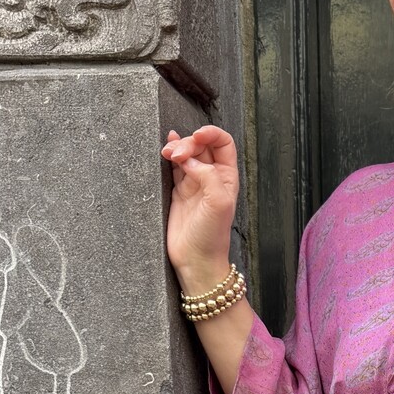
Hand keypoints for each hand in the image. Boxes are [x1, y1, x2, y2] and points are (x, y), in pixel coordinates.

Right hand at [162, 126, 239, 293]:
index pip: (223, 143)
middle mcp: (212, 178)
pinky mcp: (178, 191)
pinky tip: (166, 147)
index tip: (197, 136)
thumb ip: (208, 176)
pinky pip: (174, 167)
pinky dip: (169, 154)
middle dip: (188, 143)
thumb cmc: (212, 236)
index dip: (211, 134)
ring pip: (186, 153)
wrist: (195, 259)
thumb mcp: (218, 203)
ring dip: (176, 147)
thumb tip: (190, 160)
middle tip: (177, 155)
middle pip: (201, 146)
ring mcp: (194, 183)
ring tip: (167, 153)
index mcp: (227, 177)